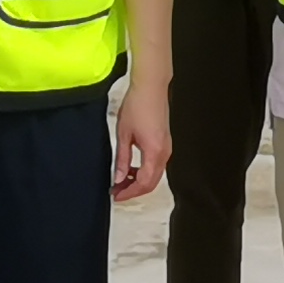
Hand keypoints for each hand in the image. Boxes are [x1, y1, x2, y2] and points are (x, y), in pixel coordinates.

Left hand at [111, 76, 169, 203]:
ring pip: (155, 175)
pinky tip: (132, 168)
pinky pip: (157, 165)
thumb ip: (122, 160)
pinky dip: (144, 172)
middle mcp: (164, 153)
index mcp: (154, 152)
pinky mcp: (165, 143)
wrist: (151, 87)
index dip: (129, 193)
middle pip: (152, 183)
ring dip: (139, 181)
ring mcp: (167, 148)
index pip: (144, 183)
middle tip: (117, 191)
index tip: (116, 195)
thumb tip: (119, 178)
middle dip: (134, 190)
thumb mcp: (124, 134)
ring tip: (121, 180)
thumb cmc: (137, 105)